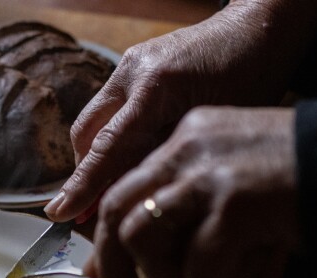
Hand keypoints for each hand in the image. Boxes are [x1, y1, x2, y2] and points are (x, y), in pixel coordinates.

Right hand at [44, 0, 316, 223]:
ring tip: (108, 191)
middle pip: (87, 134)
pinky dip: (112, 138)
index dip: (83, 185)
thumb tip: (135, 197)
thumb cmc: (253, 77)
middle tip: (88, 211)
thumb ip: (169, 157)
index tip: (59, 212)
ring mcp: (128, 65)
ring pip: (94, 122)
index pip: (107, 148)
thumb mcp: (214, 129)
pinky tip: (127, 160)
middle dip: (84, 174)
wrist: (258, 27)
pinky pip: (110, 109)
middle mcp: (132, 72)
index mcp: (156, 88)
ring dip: (96, 158)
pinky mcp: (132, 64)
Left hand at [85, 106, 300, 277]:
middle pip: (117, 212)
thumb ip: (177, 206)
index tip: (104, 274)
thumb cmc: (294, 177)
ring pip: (143, 236)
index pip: (121, 189)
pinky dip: (222, 276)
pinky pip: (201, 264)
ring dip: (168, 271)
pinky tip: (252, 260)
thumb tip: (121, 256)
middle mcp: (187, 150)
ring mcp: (208, 176)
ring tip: (205, 273)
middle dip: (113, 264)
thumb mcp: (226, 177)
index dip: (104, 238)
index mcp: (184, 138)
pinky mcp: (234, 207)